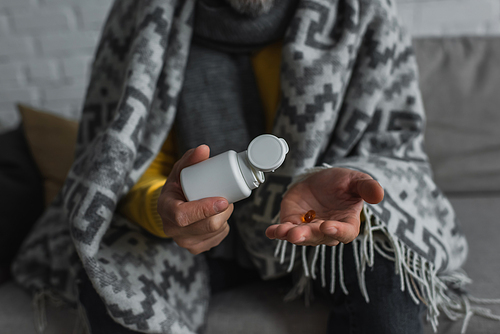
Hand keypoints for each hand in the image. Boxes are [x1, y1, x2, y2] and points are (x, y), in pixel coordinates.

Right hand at [157, 145, 232, 253]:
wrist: (171, 210)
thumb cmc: (176, 188)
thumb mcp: (179, 172)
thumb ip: (190, 160)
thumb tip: (204, 149)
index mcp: (166, 210)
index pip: (184, 215)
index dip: (205, 209)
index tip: (223, 200)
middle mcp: (174, 231)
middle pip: (207, 225)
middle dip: (223, 211)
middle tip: (227, 197)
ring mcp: (186, 242)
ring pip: (216, 231)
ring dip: (225, 217)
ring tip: (221, 204)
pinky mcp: (197, 248)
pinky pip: (218, 237)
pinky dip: (223, 226)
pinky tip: (218, 217)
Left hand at [265, 168, 383, 246]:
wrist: (321, 179)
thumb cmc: (343, 183)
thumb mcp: (356, 180)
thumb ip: (367, 188)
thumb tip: (379, 195)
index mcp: (346, 223)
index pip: (344, 233)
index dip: (337, 231)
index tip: (327, 226)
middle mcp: (327, 230)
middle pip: (318, 237)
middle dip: (307, 235)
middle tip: (297, 234)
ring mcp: (308, 229)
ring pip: (300, 236)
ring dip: (290, 235)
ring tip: (282, 232)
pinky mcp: (292, 223)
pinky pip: (284, 230)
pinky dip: (277, 232)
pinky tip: (270, 231)